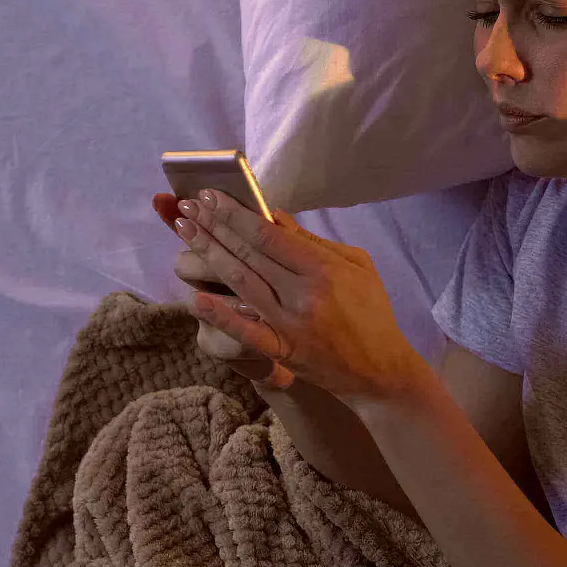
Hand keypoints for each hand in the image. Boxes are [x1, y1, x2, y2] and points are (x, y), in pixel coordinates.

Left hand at [153, 187, 427, 405]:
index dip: (235, 213)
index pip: (268, 235)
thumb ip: (313, 242)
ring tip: (184, 230)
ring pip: (241, 282)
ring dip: (208, 254)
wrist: (382, 371)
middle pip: (248, 253)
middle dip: (213, 225)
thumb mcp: (357, 266)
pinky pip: (247, 333)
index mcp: (324, 269)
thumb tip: (274, 215)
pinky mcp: (283, 351)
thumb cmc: (371, 312)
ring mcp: (290, 325)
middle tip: (188, 205)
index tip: (210, 195)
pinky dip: (220, 316)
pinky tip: (195, 300)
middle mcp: (304, 295)